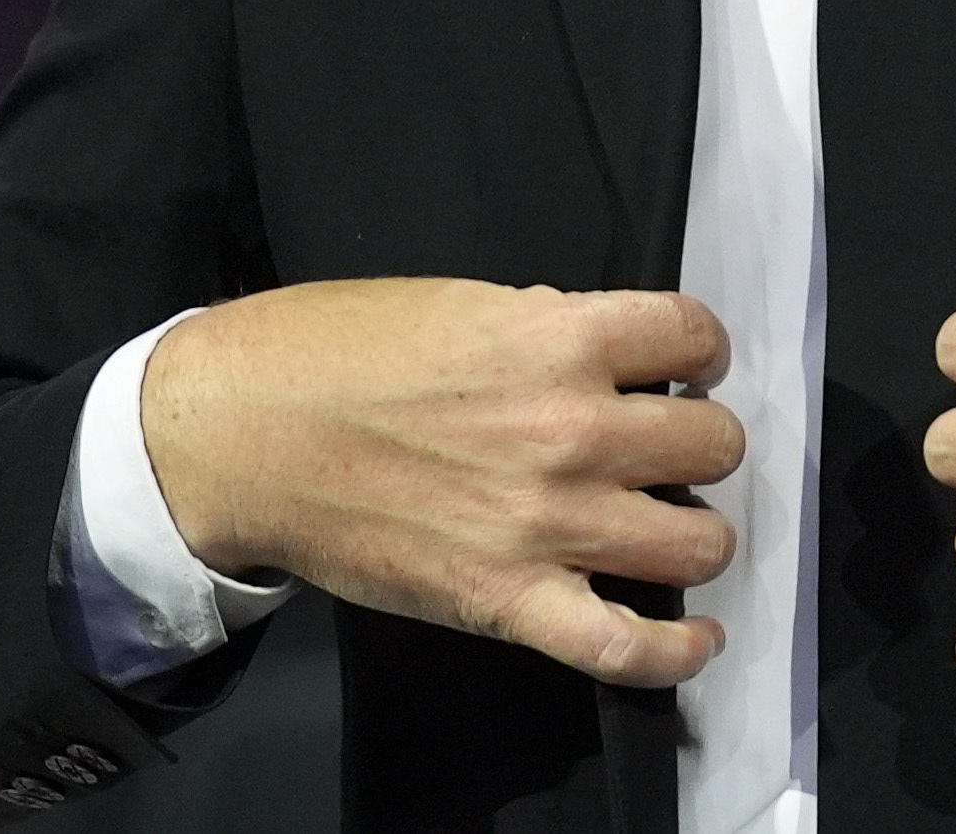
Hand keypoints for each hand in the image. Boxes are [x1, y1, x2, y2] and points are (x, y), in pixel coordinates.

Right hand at [141, 279, 742, 689]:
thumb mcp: (461, 304)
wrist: (243, 434)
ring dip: (698, 534)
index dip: (701, 350)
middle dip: (701, 441)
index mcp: (560, 338)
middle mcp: (571, 429)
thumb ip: (545, 328)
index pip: (694, 334)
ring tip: (671, 527)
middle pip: (712, 441)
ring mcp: (546, 523)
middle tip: (668, 450)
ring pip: (697, 542)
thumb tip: (602, 356)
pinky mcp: (508, 601)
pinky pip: (623, 646)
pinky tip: (696, 639)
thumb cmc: (334, 353)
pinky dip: (675, 651)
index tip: (688, 366)